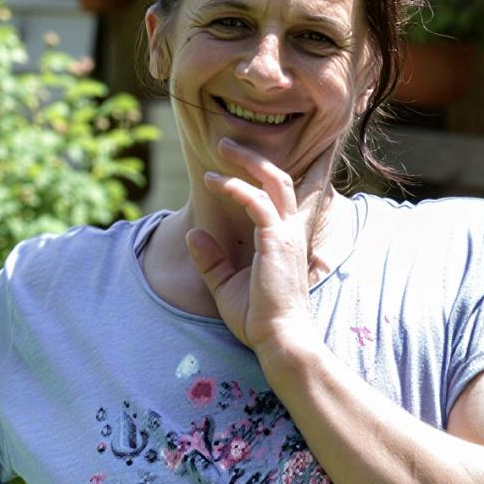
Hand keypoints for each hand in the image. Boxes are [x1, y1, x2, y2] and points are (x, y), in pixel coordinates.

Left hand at [185, 137, 330, 354]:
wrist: (278, 339)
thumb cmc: (257, 317)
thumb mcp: (225, 284)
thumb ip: (210, 259)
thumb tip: (193, 233)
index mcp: (282, 240)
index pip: (279, 197)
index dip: (261, 175)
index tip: (232, 164)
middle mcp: (290, 232)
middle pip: (279, 179)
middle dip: (254, 157)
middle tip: (225, 144)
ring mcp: (287, 234)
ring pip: (273, 181)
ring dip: (246, 161)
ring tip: (221, 148)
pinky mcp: (277, 240)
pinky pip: (256, 201)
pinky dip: (235, 187)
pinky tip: (214, 182)